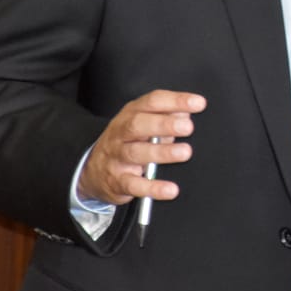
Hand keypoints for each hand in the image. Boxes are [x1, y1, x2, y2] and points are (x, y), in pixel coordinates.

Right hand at [77, 89, 205, 205]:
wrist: (92, 170)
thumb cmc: (126, 142)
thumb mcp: (142, 124)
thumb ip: (164, 118)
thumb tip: (186, 113)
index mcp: (130, 114)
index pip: (152, 102)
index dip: (175, 100)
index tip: (198, 103)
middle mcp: (121, 133)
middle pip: (139, 125)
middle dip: (164, 124)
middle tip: (188, 127)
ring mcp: (117, 157)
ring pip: (136, 153)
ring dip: (162, 152)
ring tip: (185, 152)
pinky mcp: (118, 182)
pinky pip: (134, 185)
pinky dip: (153, 188)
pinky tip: (170, 189)